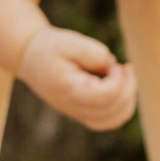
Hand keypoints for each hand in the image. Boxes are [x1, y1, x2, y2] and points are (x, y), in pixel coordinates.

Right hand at [18, 22, 138, 131]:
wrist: (30, 60)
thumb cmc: (50, 48)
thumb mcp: (69, 40)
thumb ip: (94, 53)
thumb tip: (113, 67)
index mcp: (70, 90)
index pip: (105, 97)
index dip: (118, 80)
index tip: (114, 64)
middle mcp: (74, 107)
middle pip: (114, 110)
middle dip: (128, 87)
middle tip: (124, 67)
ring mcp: (79, 113)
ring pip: (115, 119)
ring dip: (128, 98)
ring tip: (126, 75)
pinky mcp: (84, 113)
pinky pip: (111, 120)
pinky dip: (123, 106)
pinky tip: (123, 86)